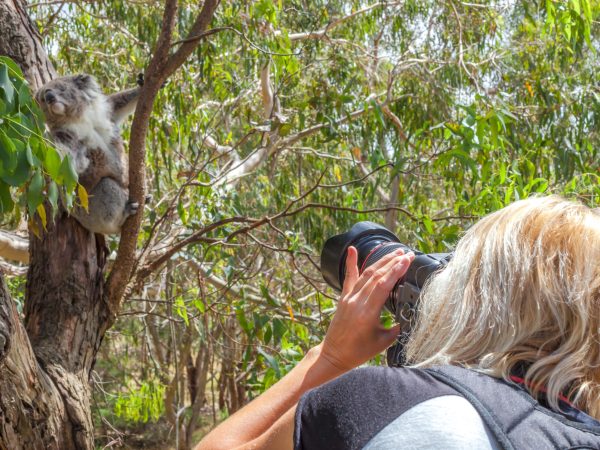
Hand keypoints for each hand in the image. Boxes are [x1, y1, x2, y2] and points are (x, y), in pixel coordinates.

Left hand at [318, 246, 413, 371]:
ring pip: (365, 274)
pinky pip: (349, 277)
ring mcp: (348, 298)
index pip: (383, 285)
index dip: (396, 270)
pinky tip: (352, 249)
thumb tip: (411, 315)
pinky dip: (351, 262)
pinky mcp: (343, 298)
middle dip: (392, 262)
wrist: (334, 355)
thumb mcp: (383, 342)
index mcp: (367, 312)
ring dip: (381, 261)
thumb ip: (397, 327)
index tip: (407, 259)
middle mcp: (356, 301)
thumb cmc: (358, 352)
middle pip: (376, 276)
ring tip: (394, 252)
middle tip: (406, 254)